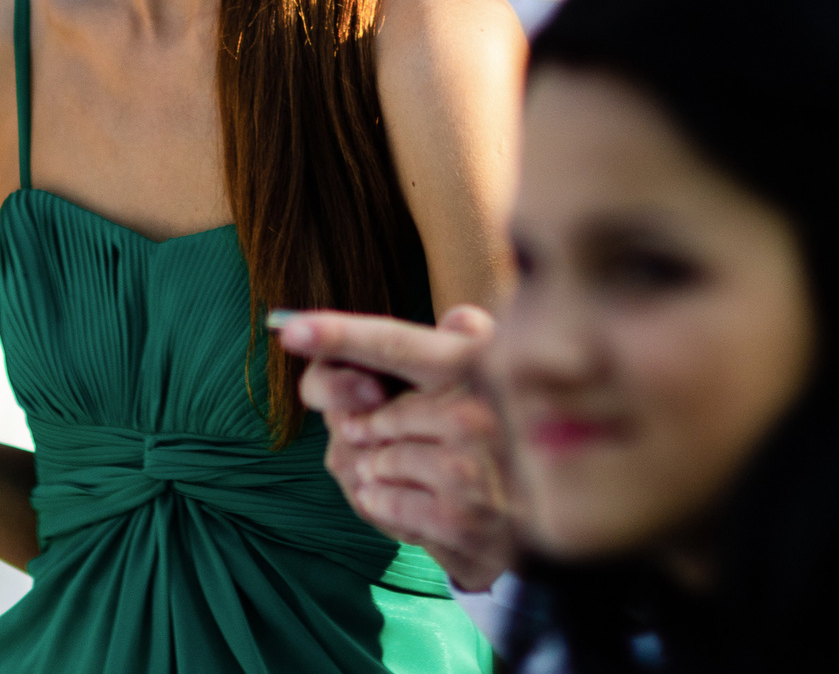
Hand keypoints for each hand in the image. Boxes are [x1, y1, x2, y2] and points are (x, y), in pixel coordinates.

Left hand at [280, 305, 517, 590]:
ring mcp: (466, 470)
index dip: (338, 335)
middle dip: (362, 429)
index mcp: (471, 365)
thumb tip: (456, 319)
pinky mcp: (459, 520)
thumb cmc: (508, 431)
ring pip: (373, 462)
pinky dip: (384, 502)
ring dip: (375, 469)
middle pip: (367, 417)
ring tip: (402, 469)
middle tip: (376, 434)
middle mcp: (473, 413)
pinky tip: (408, 498)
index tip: (291, 329)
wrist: (547, 519)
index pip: (392, 345)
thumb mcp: (500, 371)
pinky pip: (384, 502)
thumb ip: (465, 340)